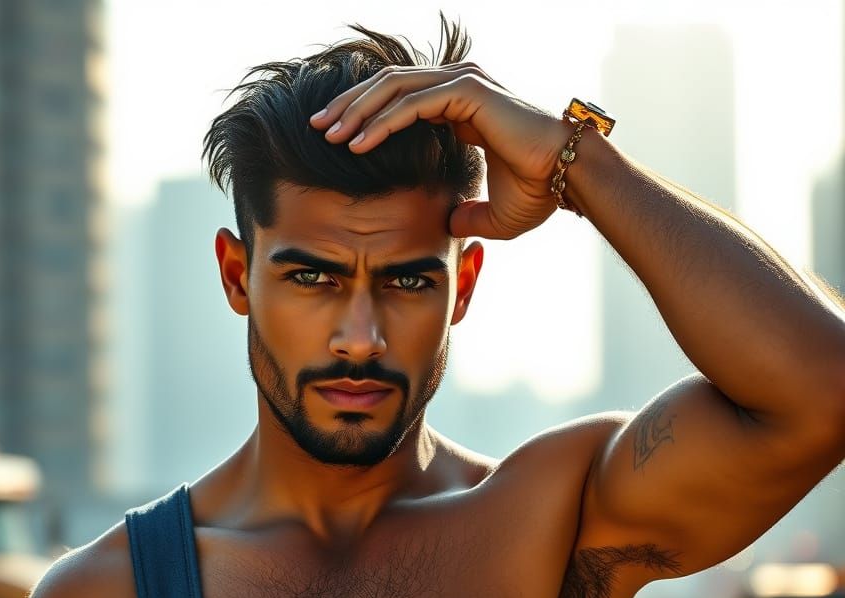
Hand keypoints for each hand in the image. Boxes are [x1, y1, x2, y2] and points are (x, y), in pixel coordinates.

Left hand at [310, 63, 569, 239]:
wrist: (568, 180)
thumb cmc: (537, 192)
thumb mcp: (491, 212)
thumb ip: (466, 216)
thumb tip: (448, 226)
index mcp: (459, 105)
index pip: (399, 99)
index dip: (364, 117)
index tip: (335, 140)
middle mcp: (458, 85)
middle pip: (388, 86)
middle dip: (348, 107)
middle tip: (316, 130)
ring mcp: (463, 83)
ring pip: (393, 88)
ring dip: (356, 111)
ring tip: (328, 136)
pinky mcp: (467, 92)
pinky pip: (412, 104)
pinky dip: (381, 122)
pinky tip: (356, 143)